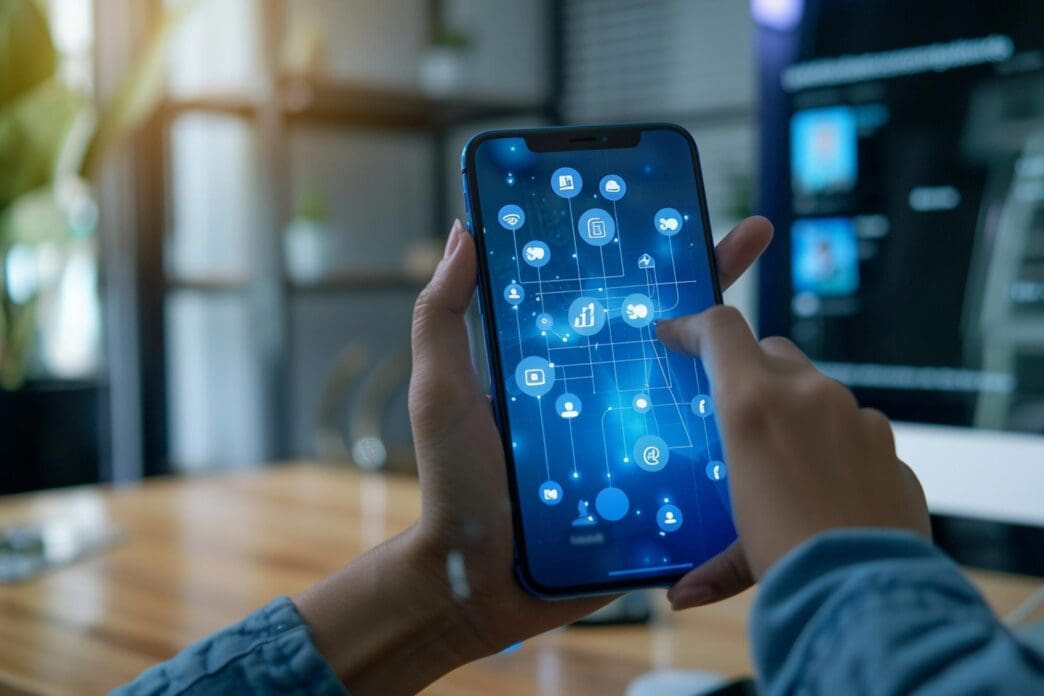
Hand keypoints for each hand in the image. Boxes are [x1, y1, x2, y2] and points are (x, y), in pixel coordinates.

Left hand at [296, 216, 771, 693]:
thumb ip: (443, 317)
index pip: (604, 293)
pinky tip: (765, 406)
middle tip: (751, 236)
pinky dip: (730, 430)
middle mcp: (600, 391)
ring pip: (693, 385)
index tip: (672, 201)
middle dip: (707, 279)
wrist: (477, 581)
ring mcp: (630, 436)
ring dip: (732, 353)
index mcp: (557, 361)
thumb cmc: (454, 485)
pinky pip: (698, 453)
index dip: (635, 249)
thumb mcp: (442, 392)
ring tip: (769, 316)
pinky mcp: (651, 486)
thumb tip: (464, 231)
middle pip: (662, 327)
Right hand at [659, 306, 930, 608]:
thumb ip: (714, 562)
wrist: (870, 592)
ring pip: (815, 389)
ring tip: (784, 461)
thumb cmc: (792, 561)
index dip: (693, 326)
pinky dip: (835, 444)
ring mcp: (855, 415)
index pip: (721, 331)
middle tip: (733, 405)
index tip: (673, 335)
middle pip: (770, 349)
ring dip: (795, 409)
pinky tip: (829, 486)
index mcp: (754, 405)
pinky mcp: (887, 443)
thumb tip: (682, 595)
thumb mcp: (743, 550)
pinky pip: (853, 427)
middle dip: (748, 367)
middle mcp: (808, 395)